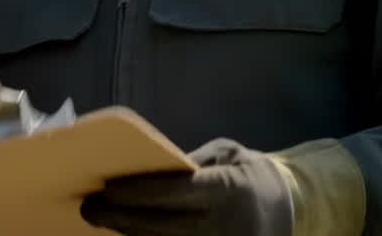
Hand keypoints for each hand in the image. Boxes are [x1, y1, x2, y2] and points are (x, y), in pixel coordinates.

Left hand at [80, 138, 292, 235]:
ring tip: (102, 223)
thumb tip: (144, 168)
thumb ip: (189, 162)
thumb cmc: (249, 174)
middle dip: (120, 218)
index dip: (136, 192)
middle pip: (160, 226)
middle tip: (89, 209)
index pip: (172, 192)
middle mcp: (221, 225)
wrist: (293, 209)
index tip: (107, 187)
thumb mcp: (225, 154)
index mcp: (225, 189)